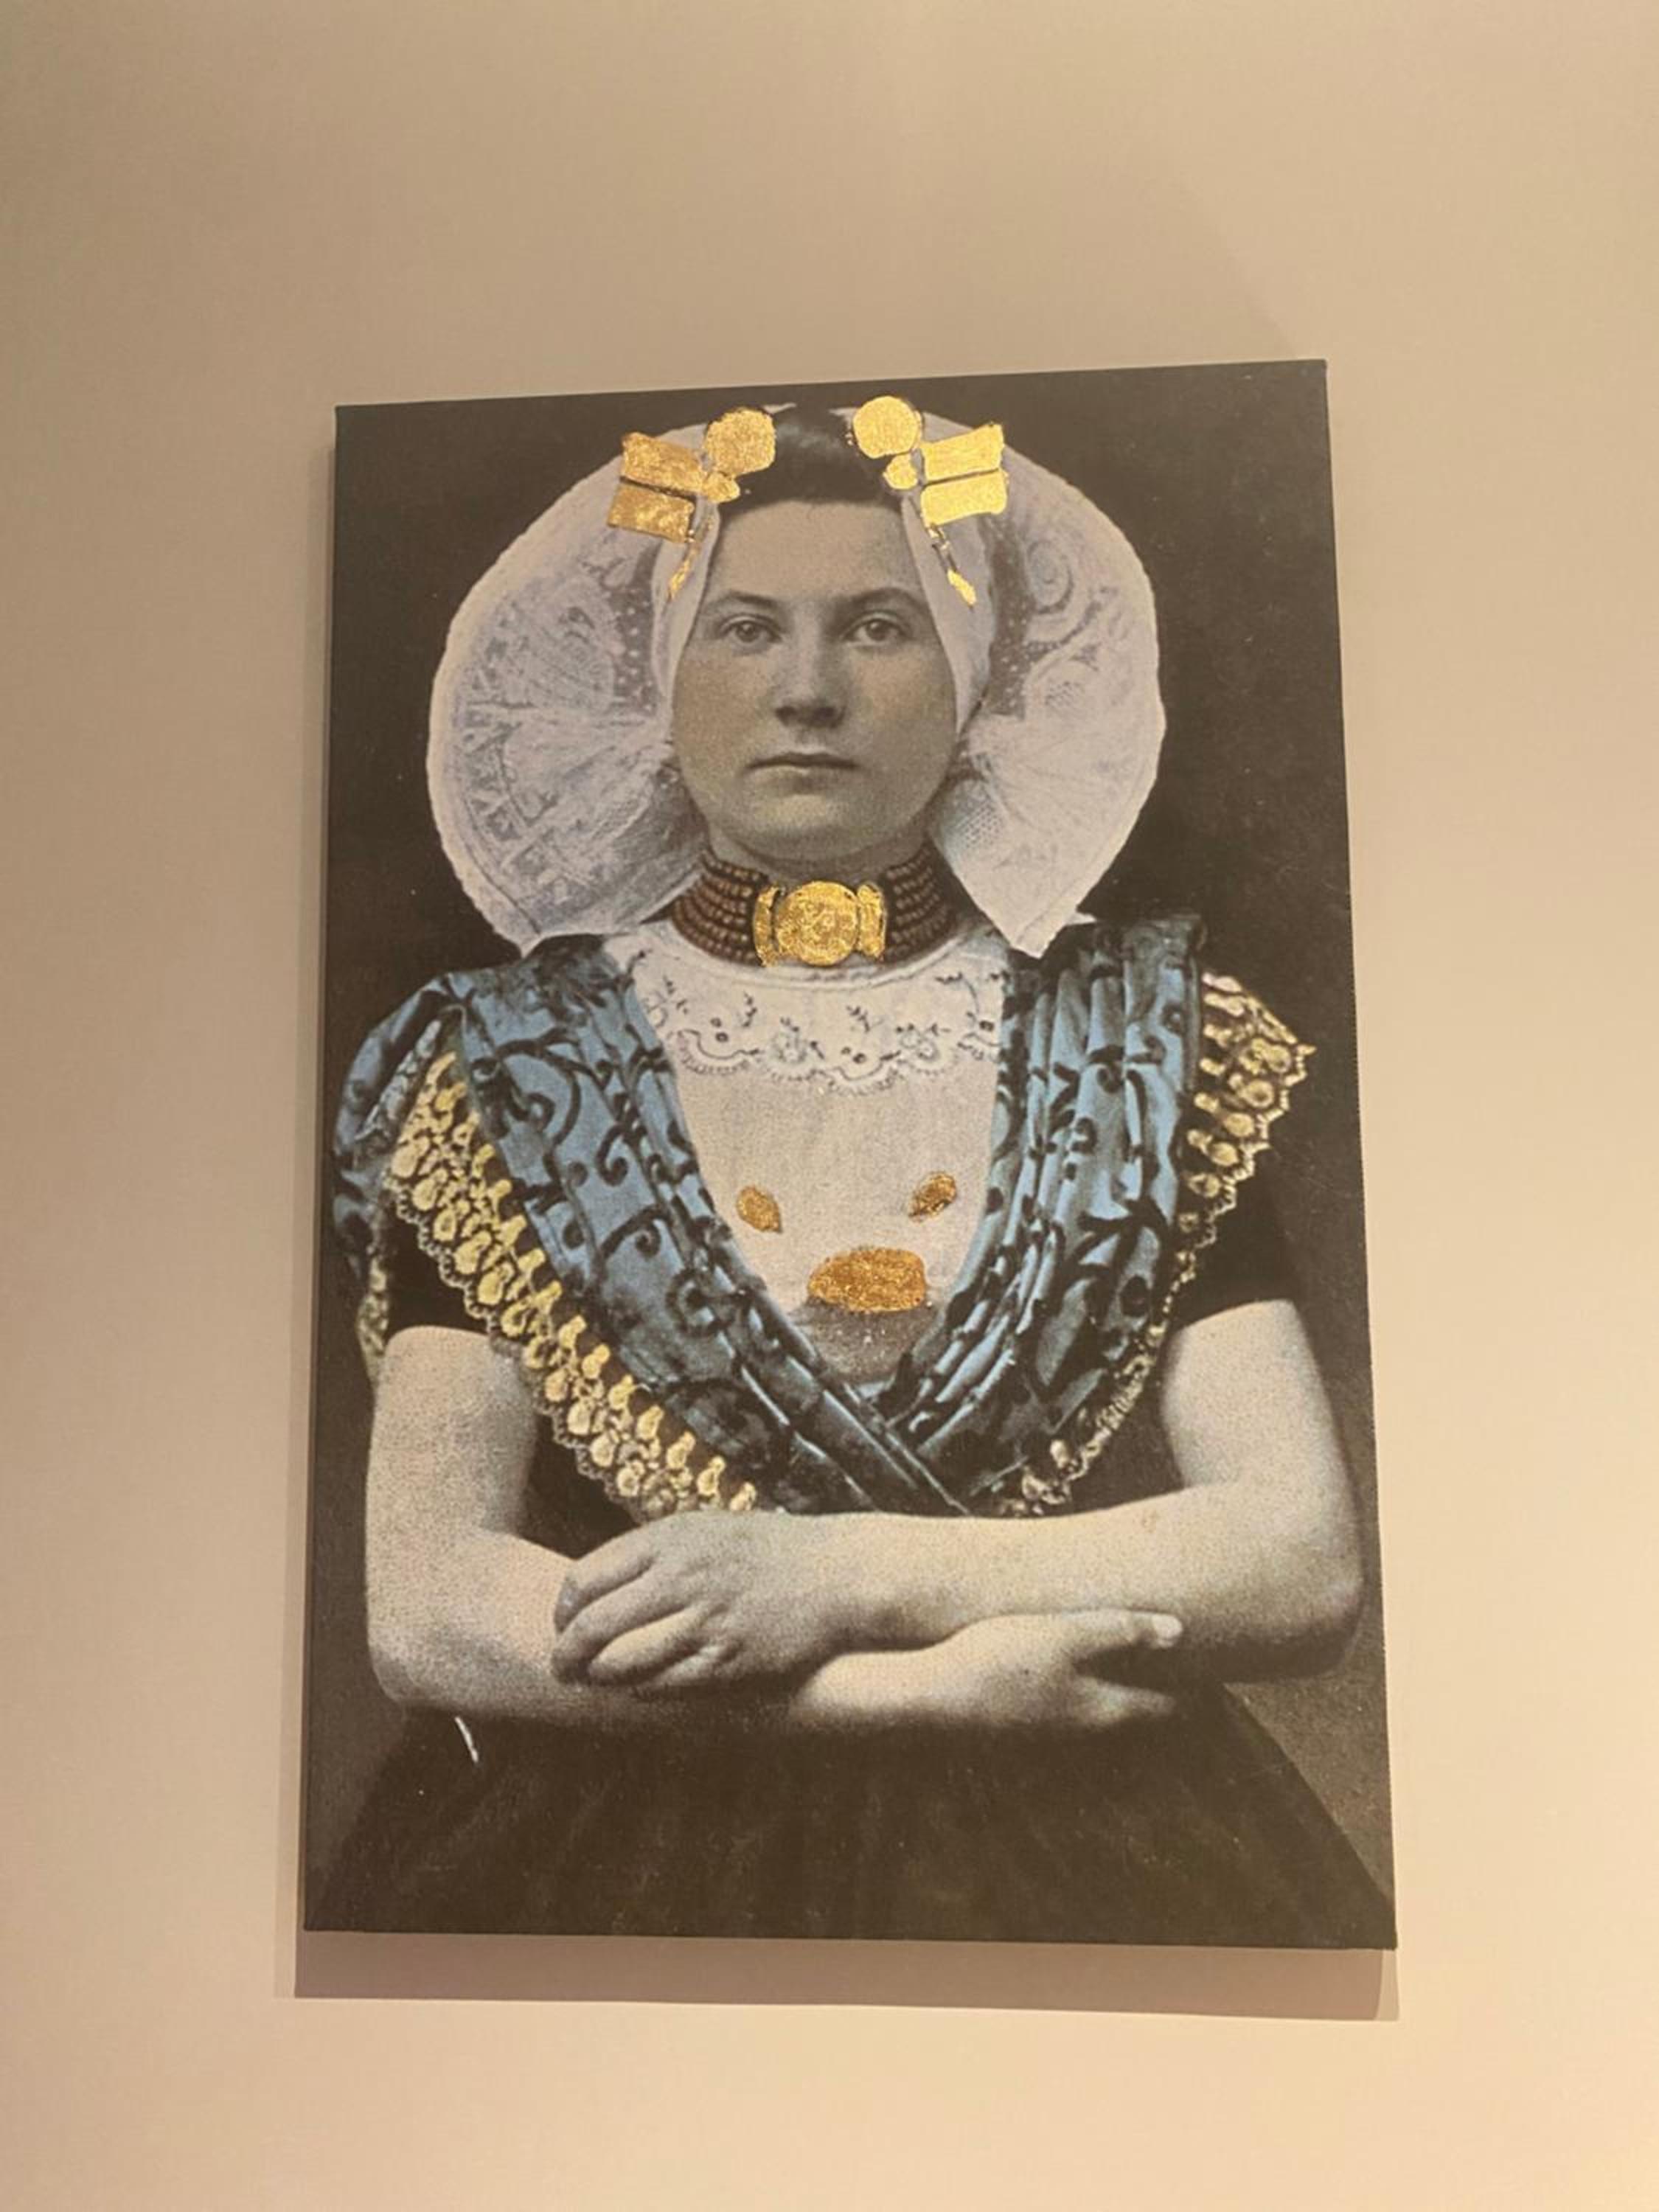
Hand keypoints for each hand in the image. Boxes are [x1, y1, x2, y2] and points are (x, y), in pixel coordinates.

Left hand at [553, 1512, 863, 1690]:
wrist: (834, 1574)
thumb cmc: (764, 1550)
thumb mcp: (704, 1528)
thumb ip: (652, 1553)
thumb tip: (594, 1586)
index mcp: (670, 1539)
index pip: (585, 1578)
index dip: (563, 1609)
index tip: (562, 1623)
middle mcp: (683, 1578)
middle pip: (595, 1626)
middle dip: (566, 1654)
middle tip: (560, 1667)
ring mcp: (706, 1622)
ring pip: (624, 1663)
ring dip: (598, 1678)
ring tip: (591, 1682)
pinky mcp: (729, 1660)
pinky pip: (667, 1685)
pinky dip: (642, 1691)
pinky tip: (638, 1688)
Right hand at [900, 1608, 1184, 1731]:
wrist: (929, 1695)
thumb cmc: (1000, 1659)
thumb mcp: (1065, 1634)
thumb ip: (1122, 1631)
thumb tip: (1180, 1631)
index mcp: (1105, 1708)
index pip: (1169, 1708)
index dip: (1196, 1689)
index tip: (1215, 1666)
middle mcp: (1085, 1727)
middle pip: (1141, 1713)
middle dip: (1166, 1688)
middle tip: (1185, 1658)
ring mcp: (1053, 1727)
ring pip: (1107, 1709)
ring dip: (1128, 1687)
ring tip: (1140, 1656)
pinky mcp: (1025, 1718)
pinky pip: (1075, 1704)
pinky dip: (1092, 1686)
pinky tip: (1078, 1661)